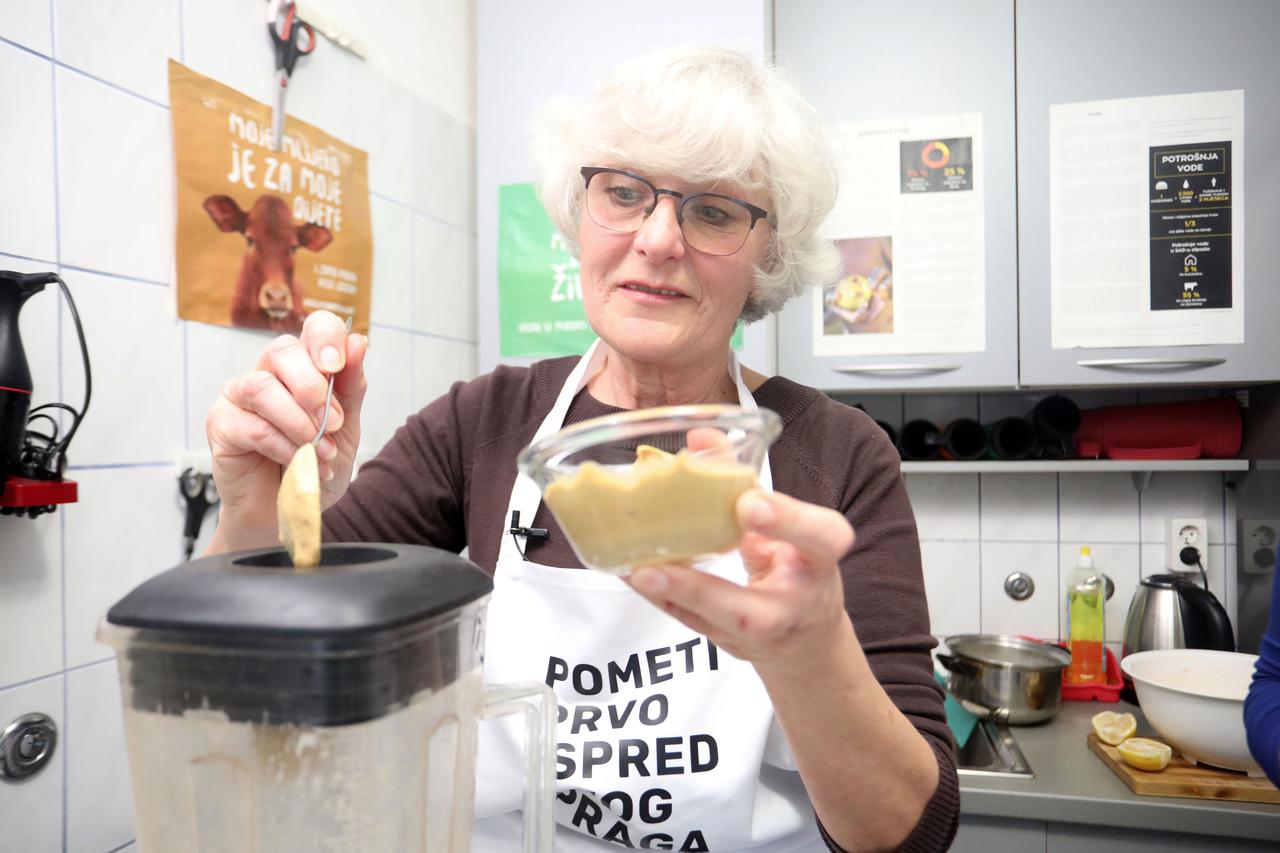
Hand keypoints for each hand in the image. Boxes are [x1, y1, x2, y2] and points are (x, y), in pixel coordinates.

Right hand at [206, 310, 367, 548]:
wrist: (290, 510)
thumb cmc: (315, 464)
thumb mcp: (346, 428)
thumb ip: (351, 387)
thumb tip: (358, 343)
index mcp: (302, 367)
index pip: (312, 328)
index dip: (326, 338)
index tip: (337, 366)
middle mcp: (267, 374)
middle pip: (282, 351)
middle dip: (313, 387)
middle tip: (332, 423)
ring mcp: (238, 397)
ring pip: (262, 387)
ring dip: (298, 421)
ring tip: (320, 450)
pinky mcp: (221, 426)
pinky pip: (251, 426)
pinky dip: (283, 447)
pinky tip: (300, 464)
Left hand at [625, 445, 855, 670]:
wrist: (808, 639)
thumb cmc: (799, 568)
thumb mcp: (790, 524)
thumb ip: (747, 482)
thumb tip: (701, 438)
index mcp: (820, 560)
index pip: (823, 539)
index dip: (789, 521)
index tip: (749, 503)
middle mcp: (795, 603)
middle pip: (758, 607)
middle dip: (709, 586)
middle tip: (673, 549)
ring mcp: (761, 632)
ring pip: (717, 622)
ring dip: (676, 594)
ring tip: (640, 570)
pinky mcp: (729, 642)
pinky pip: (691, 622)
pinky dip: (661, 597)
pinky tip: (633, 574)